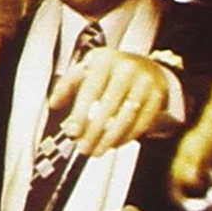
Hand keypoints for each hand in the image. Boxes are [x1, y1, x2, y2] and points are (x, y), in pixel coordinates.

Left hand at [49, 47, 169, 157]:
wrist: (144, 65)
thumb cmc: (108, 72)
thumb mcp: (86, 70)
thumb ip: (67, 85)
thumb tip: (53, 103)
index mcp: (105, 60)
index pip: (90, 90)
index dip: (80, 114)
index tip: (72, 132)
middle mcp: (127, 68)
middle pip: (108, 106)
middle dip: (94, 131)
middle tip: (83, 148)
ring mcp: (145, 81)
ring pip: (126, 117)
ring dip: (109, 138)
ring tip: (96, 151)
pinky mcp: (157, 95)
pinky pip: (142, 122)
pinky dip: (127, 137)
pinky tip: (114, 144)